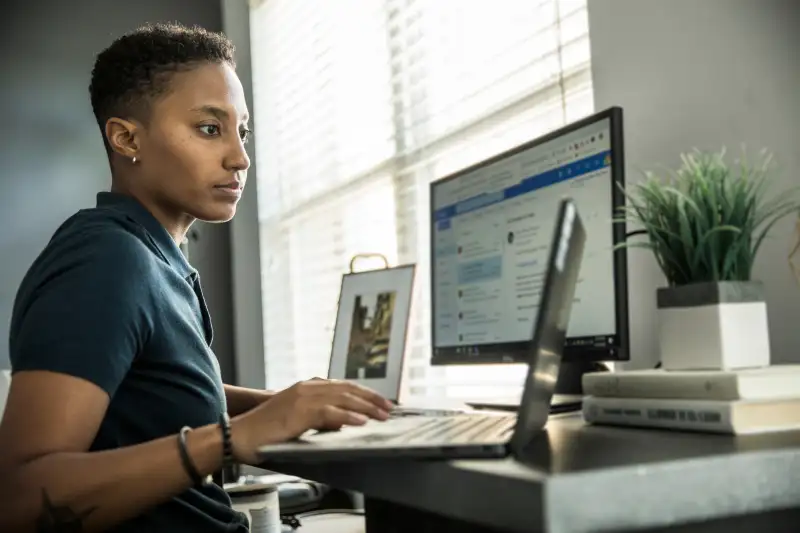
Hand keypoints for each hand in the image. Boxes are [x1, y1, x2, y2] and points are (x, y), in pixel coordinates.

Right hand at [230, 379, 392, 463]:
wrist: (239, 435)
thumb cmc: (264, 432)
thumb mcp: (296, 419)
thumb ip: (318, 417)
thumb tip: (341, 423)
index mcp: (307, 387)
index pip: (343, 386)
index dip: (365, 394)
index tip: (382, 402)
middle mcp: (307, 388)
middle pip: (347, 390)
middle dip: (371, 398)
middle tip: (390, 408)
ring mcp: (303, 398)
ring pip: (342, 398)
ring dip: (366, 407)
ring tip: (382, 415)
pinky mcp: (298, 412)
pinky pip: (329, 413)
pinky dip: (347, 417)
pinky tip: (361, 422)